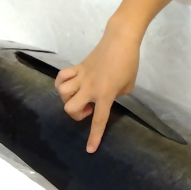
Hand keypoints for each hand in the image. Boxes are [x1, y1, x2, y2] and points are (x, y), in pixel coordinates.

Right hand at [54, 25, 141, 151]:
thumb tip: (105, 98)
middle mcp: (90, 87)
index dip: (94, 137)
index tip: (89, 149)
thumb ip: (116, 95)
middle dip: (77, 114)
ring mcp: (81, 76)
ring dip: (68, 99)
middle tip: (88, 108)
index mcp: (106, 94)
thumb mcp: (128, 85)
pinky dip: (61, 84)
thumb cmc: (129, 62)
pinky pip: (61, 77)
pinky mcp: (77, 67)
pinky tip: (69, 85)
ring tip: (79, 96)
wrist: (120, 40)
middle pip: (71, 108)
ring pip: (62, 93)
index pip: (99, 120)